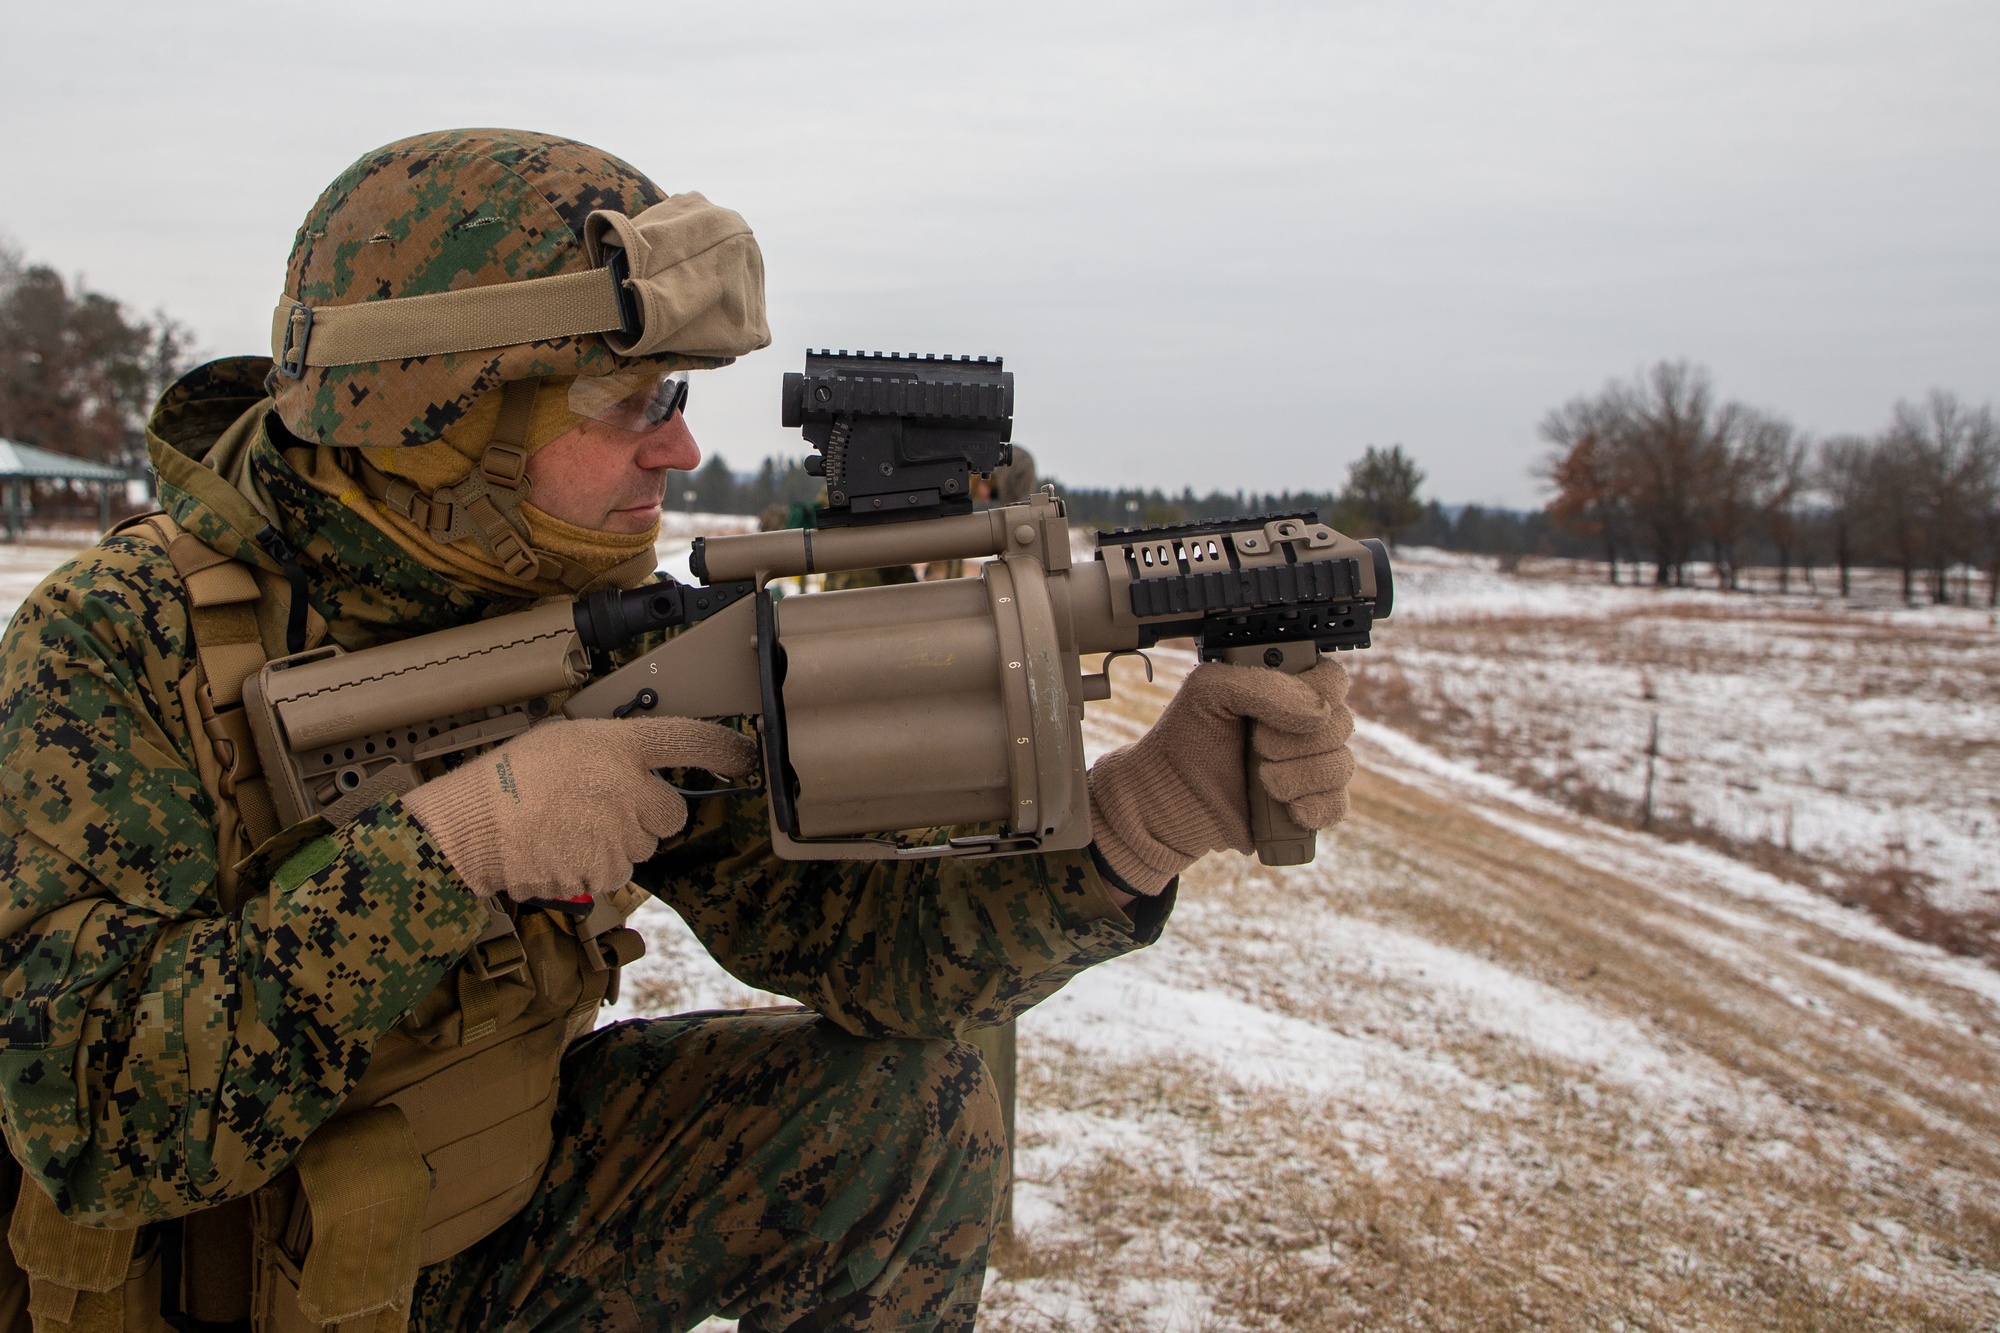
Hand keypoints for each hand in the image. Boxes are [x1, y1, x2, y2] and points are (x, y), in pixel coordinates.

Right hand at [402, 717, 758, 900]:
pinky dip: (595, 867)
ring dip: (617, 842)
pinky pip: (615, 873)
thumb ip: (612, 752)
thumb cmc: (511, 777)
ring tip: (569, 828)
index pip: (689, 740)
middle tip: (604, 807)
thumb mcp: (565, 739)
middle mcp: (630, 789)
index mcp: (620, 746)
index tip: (745, 756)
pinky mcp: (604, 871)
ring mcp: (620, 834)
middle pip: (671, 813)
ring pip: (641, 847)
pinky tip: (562, 850)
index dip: (724, 749)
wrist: (472, 824)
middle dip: (647, 814)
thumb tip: (635, 771)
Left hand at [1087, 659, 1354, 894]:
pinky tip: (1288, 808)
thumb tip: (1318, 712)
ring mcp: (1310, 765)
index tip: (1273, 715)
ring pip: (1341, 766)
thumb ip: (1262, 686)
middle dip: (1296, 742)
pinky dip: (1315, 808)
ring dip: (1300, 776)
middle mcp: (1306, 724)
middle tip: (1257, 747)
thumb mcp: (1209, 689)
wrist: (1169, 796)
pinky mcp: (1308, 805)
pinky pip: (1337, 806)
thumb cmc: (1186, 735)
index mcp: (1288, 687)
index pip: (1333, 680)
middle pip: (1341, 724)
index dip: (1316, 696)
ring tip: (1262, 780)